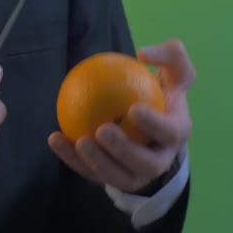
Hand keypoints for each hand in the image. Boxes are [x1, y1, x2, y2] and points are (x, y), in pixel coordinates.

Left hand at [49, 40, 194, 192]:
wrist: (150, 122)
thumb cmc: (159, 90)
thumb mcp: (173, 69)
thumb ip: (169, 54)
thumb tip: (144, 54)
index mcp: (177, 133)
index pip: (170, 132)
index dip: (155, 125)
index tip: (133, 108)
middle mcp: (160, 159)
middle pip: (147, 165)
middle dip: (124, 151)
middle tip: (102, 130)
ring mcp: (136, 174)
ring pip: (119, 178)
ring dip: (98, 163)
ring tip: (79, 142)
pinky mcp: (112, 178)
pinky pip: (91, 172)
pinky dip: (71, 159)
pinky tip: (55, 138)